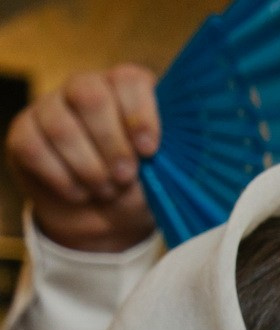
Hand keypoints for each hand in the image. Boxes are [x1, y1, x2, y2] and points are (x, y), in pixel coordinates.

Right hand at [5, 65, 158, 251]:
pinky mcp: (25, 133)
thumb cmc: (142, 188)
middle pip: (89, 95)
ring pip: (59, 125)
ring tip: (107, 190)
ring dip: (88, 167)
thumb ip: (169, 155)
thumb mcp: (165, 174)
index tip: (149, 150)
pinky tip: (80, 193)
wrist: (106, 218)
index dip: (139, 113)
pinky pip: (34, 148)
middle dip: (111, 142)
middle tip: (125, 175)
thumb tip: (173, 153)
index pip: (129, 79)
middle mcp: (86, 88)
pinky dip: (62, 179)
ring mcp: (50, 107)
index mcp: (128, 90)